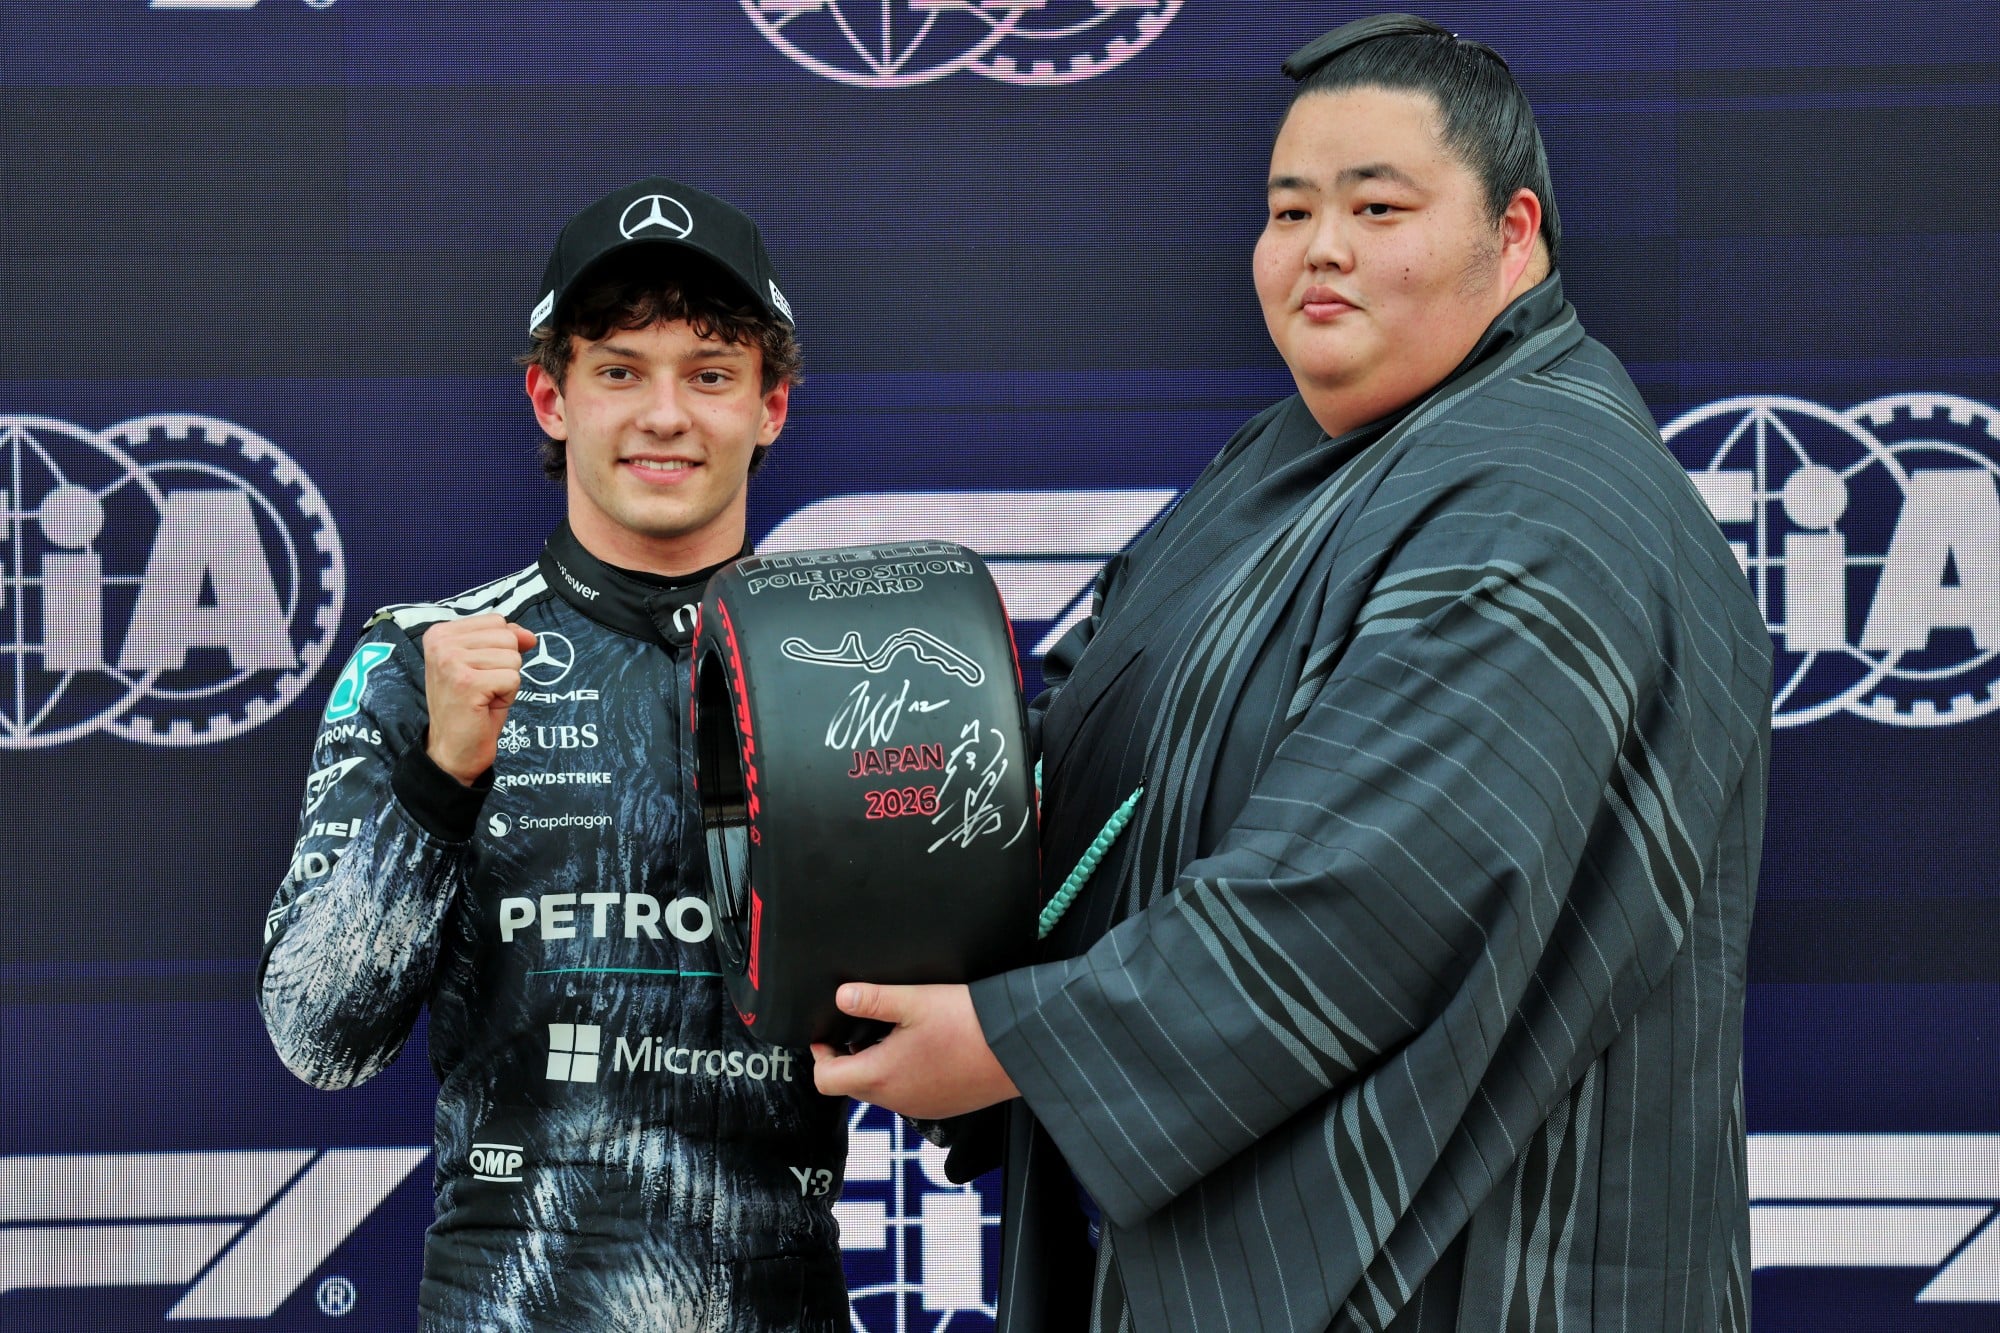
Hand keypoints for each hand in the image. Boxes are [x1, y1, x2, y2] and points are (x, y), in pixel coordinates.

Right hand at [422, 615, 536, 784]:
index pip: (497, 621)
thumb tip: (529, 635)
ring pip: (513, 658)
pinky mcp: (467, 683)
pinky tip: (486, 705)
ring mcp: (451, 662)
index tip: (479, 672)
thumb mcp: (485, 664)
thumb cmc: (470, 707)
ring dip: (506, 682)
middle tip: (483, 688)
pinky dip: (508, 696)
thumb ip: (504, 641)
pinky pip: (513, 678)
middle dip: (505, 666)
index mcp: (440, 633)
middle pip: (507, 637)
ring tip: (484, 696)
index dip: (501, 649)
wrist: (453, 749)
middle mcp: (441, 643)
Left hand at [810, 983, 1019, 1118]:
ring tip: (899, 1034)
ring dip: (880, 1066)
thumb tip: (840, 996)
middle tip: (865, 1027)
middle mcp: (896, 1101)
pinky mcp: (942, 1108)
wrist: (1018, 1048)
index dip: (821, 1055)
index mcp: (880, 1076)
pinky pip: (910, 1095)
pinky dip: (907, 1075)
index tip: (830, 1035)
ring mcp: (920, 1108)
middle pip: (853, 1085)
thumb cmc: (968, 1023)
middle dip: (852, 1057)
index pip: (825, 1080)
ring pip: (883, 1091)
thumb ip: (872, 999)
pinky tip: (927, 1049)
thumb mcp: (915, 1000)